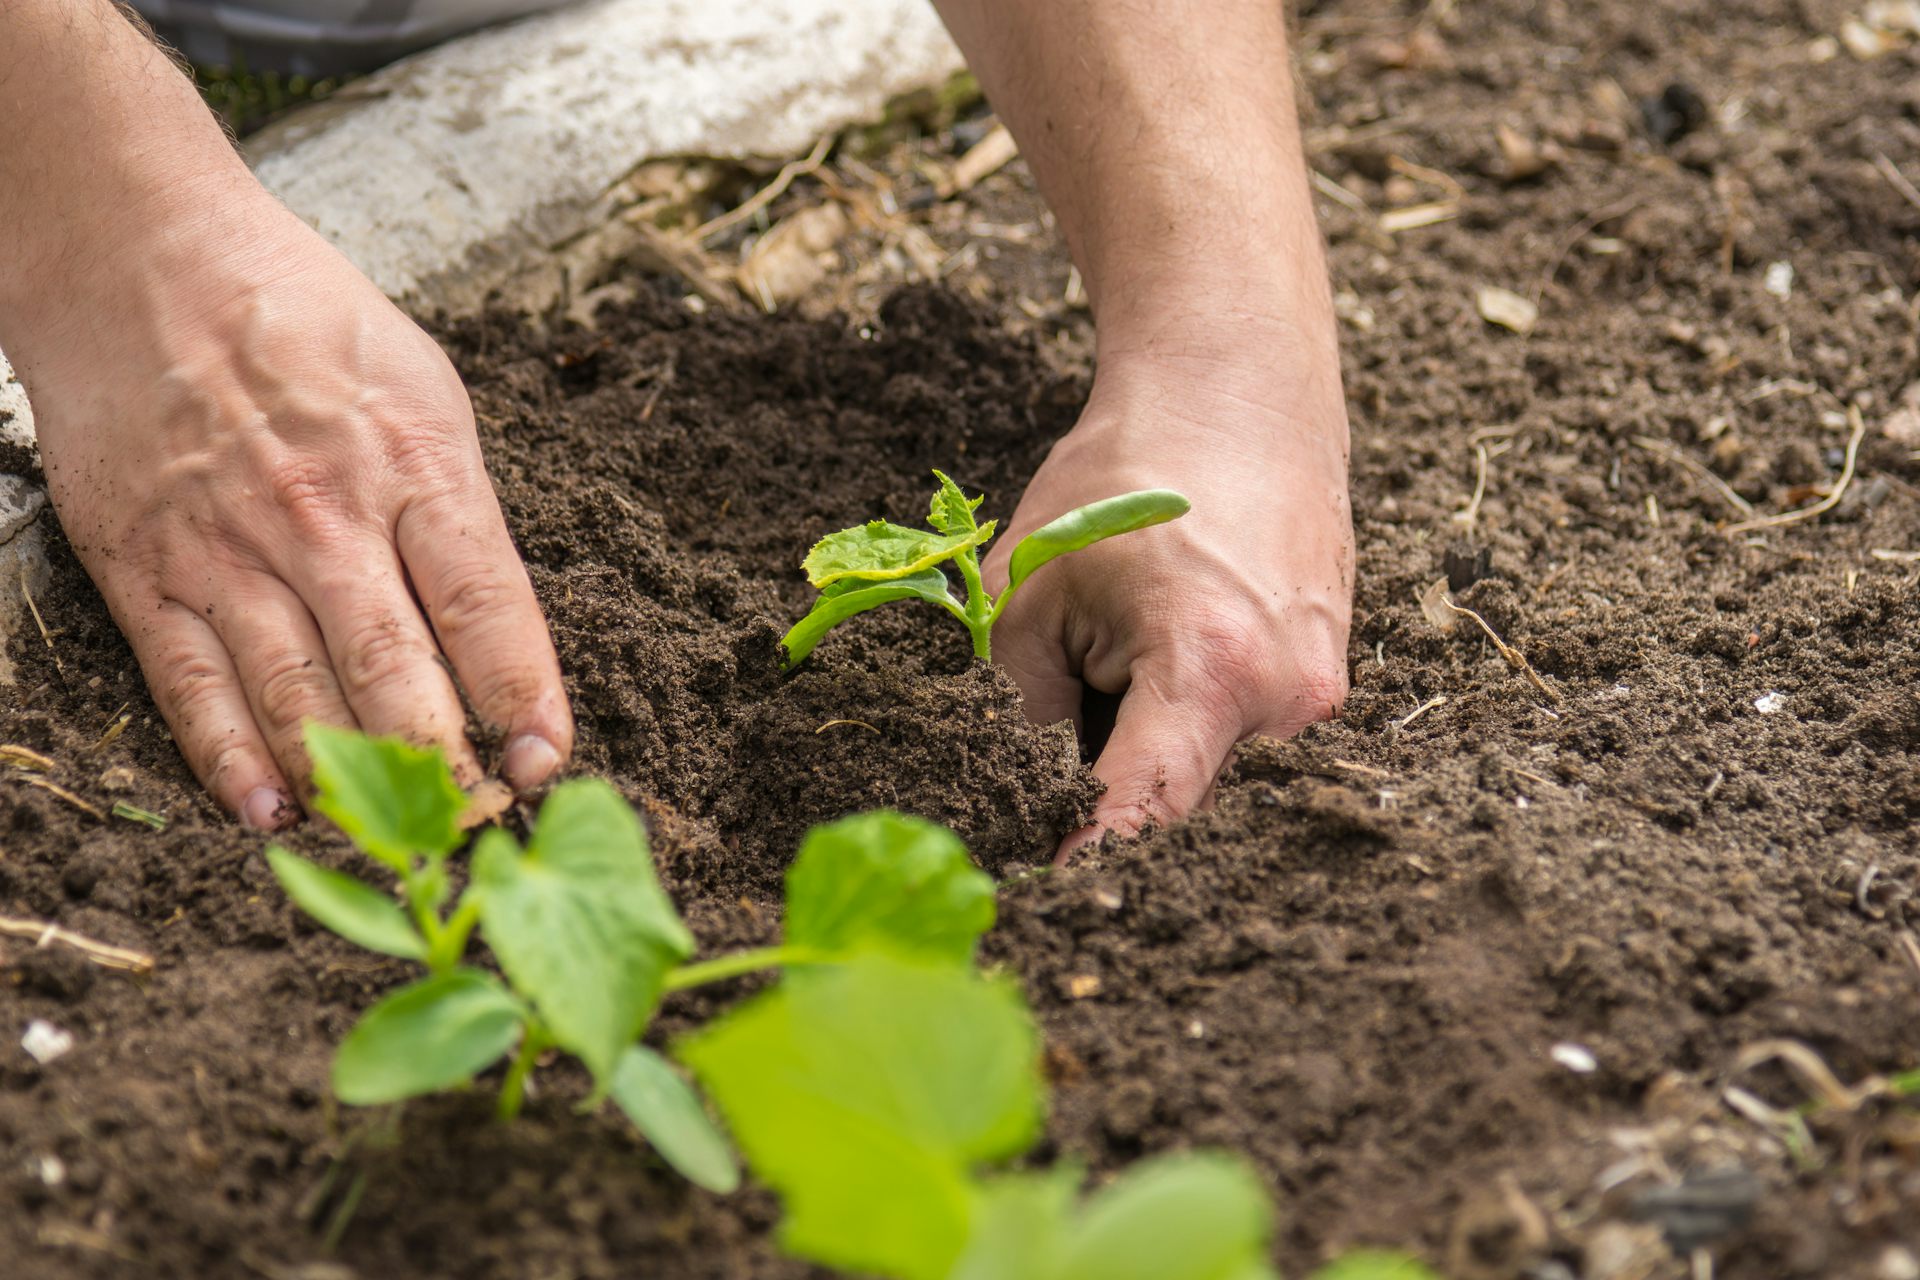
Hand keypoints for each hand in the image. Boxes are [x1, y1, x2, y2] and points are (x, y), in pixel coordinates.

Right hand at [14, 191, 572, 827]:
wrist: (139, 256)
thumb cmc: (305, 320)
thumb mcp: (423, 385)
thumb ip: (460, 504)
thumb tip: (498, 630)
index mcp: (412, 461)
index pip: (487, 603)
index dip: (523, 693)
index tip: (549, 759)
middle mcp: (322, 513)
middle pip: (396, 667)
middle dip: (444, 762)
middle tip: (480, 826)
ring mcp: (226, 546)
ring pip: (297, 692)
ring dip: (350, 780)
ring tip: (393, 843)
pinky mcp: (142, 568)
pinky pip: (191, 684)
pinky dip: (229, 759)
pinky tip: (269, 814)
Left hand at [982, 348, 1352, 857]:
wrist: (1239, 389)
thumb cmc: (1127, 475)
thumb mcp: (1032, 590)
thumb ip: (1017, 714)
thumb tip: (1012, 809)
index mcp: (1212, 669)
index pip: (1145, 817)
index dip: (1087, 866)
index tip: (1039, 903)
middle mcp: (1288, 698)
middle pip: (1181, 806)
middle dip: (1110, 804)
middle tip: (1046, 780)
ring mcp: (1320, 693)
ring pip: (1214, 775)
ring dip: (1152, 758)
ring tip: (1111, 674)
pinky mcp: (1326, 681)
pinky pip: (1244, 738)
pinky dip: (1189, 726)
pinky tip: (1157, 659)